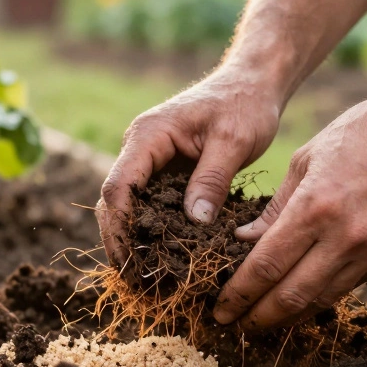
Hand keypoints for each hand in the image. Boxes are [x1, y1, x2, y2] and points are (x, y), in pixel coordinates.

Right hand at [97, 67, 282, 266]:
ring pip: (128, 206)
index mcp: (148, 136)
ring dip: (133, 240)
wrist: (252, 84)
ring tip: (144, 280)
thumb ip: (212, 180)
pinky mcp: (166, 173)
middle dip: (119, 241)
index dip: (119, 228)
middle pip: (114, 202)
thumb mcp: (234, 141)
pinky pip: (150, 205)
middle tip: (134, 282)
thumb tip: (194, 222)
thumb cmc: (244, 104)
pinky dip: (152, 231)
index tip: (130, 262)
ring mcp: (150, 161)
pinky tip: (163, 259)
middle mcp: (140, 149)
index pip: (118, 187)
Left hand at [212, 83, 366, 330]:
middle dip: (257, 317)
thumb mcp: (305, 159)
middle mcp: (345, 237)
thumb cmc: (360, 132)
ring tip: (262, 322)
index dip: (239, 295)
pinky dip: (319, 297)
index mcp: (315, 207)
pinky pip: (348, 286)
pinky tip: (300, 300)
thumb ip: (275, 209)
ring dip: (288, 316)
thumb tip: (244, 243)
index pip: (266, 267)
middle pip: (290, 296)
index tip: (220, 309)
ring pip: (321, 300)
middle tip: (233, 326)